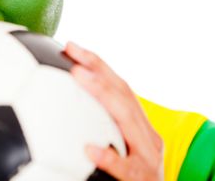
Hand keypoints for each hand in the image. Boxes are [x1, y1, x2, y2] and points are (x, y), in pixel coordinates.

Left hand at [65, 43, 163, 180]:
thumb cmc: (137, 176)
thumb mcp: (125, 148)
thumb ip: (105, 128)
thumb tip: (66, 114)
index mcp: (141, 126)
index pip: (120, 87)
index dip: (98, 64)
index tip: (72, 47)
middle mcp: (148, 136)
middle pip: (123, 94)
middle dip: (98, 68)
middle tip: (73, 52)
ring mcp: (148, 157)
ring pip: (127, 120)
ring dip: (103, 94)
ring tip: (79, 77)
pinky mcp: (143, 179)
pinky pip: (125, 168)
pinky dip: (109, 157)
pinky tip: (89, 149)